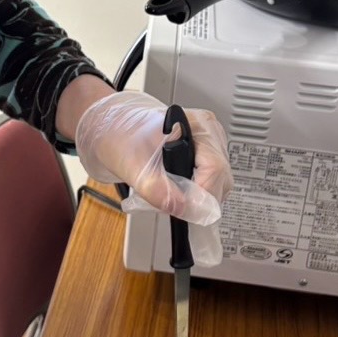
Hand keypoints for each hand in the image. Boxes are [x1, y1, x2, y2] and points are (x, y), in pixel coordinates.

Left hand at [75, 92, 232, 256]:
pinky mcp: (209, 151)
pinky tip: (180, 188)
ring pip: (221, 181)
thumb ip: (158, 191)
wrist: (116, 129)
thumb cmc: (122, 138)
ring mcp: (211, 140)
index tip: (187, 212)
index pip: (214, 168)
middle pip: (221, 176)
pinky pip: (214, 179)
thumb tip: (183, 209)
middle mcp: (208, 129)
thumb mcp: (133, 168)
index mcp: (192, 124)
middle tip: (175, 206)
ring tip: (174, 195)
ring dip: (200, 197)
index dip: (203, 196)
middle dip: (200, 199)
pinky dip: (199, 190)